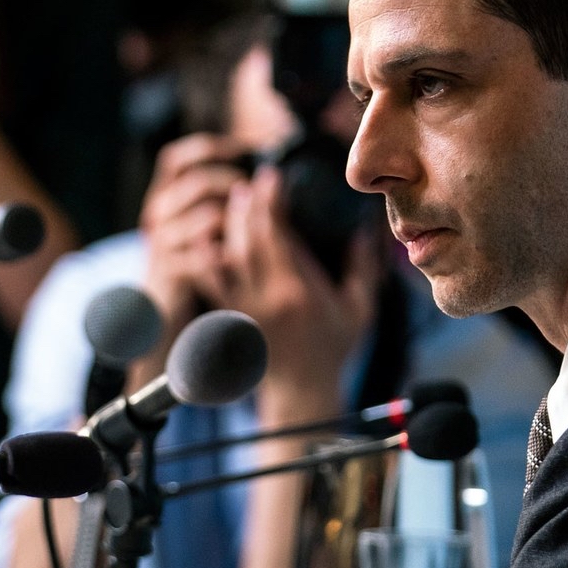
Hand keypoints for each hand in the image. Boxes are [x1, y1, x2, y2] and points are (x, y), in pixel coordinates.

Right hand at [139, 133, 246, 332]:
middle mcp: (157, 212)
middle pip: (197, 183)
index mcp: (164, 195)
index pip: (177, 158)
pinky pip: (203, 254)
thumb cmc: (190, 257)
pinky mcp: (169, 268)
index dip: (209, 148)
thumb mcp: (201, 223)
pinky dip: (227, 253)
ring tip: (254, 225)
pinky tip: (241, 254)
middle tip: (256, 193)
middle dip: (234, 184)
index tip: (244, 148)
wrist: (158, 303)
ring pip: (206, 216)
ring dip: (237, 219)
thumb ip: (223, 198)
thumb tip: (270, 175)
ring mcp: (161, 240)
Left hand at [215, 168, 380, 423]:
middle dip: (247, 205)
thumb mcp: (359, 310)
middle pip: (248, 240)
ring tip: (233, 200)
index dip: (271, 203)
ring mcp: (245, 307)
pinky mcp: (232, 317)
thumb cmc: (333, 351)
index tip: (272, 177)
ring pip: (227, 257)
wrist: (300, 390)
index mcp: (299, 291)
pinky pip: (211, 282)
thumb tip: (362, 229)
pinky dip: (206, 258)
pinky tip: (207, 239)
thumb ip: (360, 269)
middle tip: (250, 181)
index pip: (279, 236)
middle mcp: (267, 297)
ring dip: (228, 225)